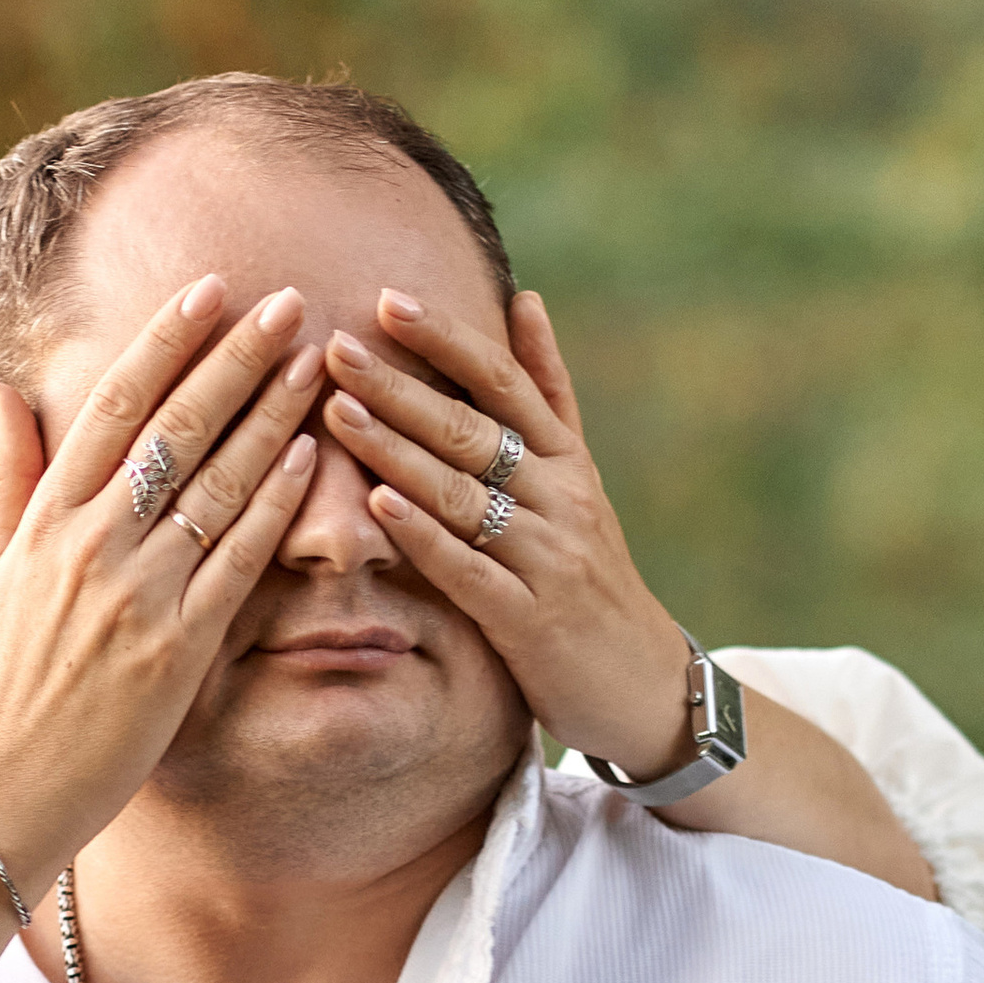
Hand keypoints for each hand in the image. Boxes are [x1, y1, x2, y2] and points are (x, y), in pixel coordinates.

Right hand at [0, 276, 323, 884]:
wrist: (4, 786)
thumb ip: (4, 480)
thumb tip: (0, 392)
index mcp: (45, 519)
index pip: (115, 405)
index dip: (167, 340)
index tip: (211, 290)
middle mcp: (90, 544)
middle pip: (176, 428)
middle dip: (236, 358)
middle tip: (287, 300)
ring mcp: (136, 595)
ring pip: (216, 484)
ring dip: (271, 416)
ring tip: (317, 363)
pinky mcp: (176, 649)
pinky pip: (236, 563)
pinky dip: (273, 507)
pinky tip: (311, 459)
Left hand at [319, 288, 699, 775]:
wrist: (646, 684)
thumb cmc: (592, 576)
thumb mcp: (578, 478)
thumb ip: (548, 395)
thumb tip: (525, 298)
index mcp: (567, 460)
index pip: (505, 383)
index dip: (448, 340)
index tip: (388, 299)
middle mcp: (562, 499)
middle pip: (474, 430)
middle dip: (402, 386)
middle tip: (337, 345)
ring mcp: (548, 559)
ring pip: (466, 493)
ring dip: (398, 450)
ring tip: (338, 411)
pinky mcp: (531, 620)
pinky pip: (469, 570)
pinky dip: (423, 536)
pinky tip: (377, 507)